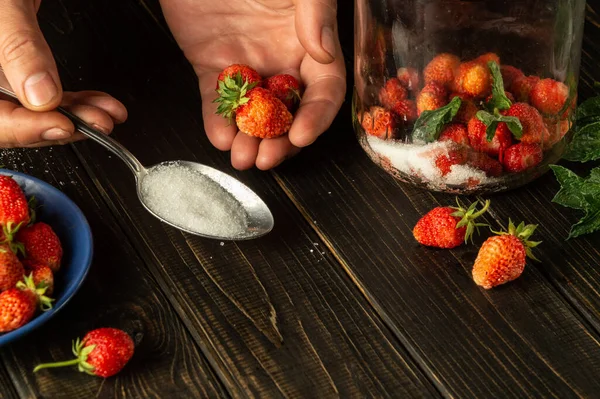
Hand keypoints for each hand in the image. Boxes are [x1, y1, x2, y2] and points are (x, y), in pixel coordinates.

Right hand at [0, 0, 126, 146]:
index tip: (62, 125)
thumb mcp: (3, 4)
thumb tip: (41, 95)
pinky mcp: (15, 66)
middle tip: (96, 124)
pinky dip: (74, 100)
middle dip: (58, 125)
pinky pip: (42, 94)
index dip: (24, 129)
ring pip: (32, 111)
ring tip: (106, 115)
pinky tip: (98, 103)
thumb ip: (18, 45)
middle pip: (10, 120)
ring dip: (75, 115)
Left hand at [159, 0, 345, 169]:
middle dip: (279, 141)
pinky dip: (216, 121)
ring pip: (253, 115)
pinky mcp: (212, 65)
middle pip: (288, 113)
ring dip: (249, 141)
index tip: (300, 135)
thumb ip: (317, 14)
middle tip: (267, 158)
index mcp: (311, 44)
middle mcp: (282, 61)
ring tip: (242, 157)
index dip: (315, 117)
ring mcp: (248, 66)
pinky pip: (216, 100)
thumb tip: (322, 55)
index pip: (323, 90)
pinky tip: (219, 136)